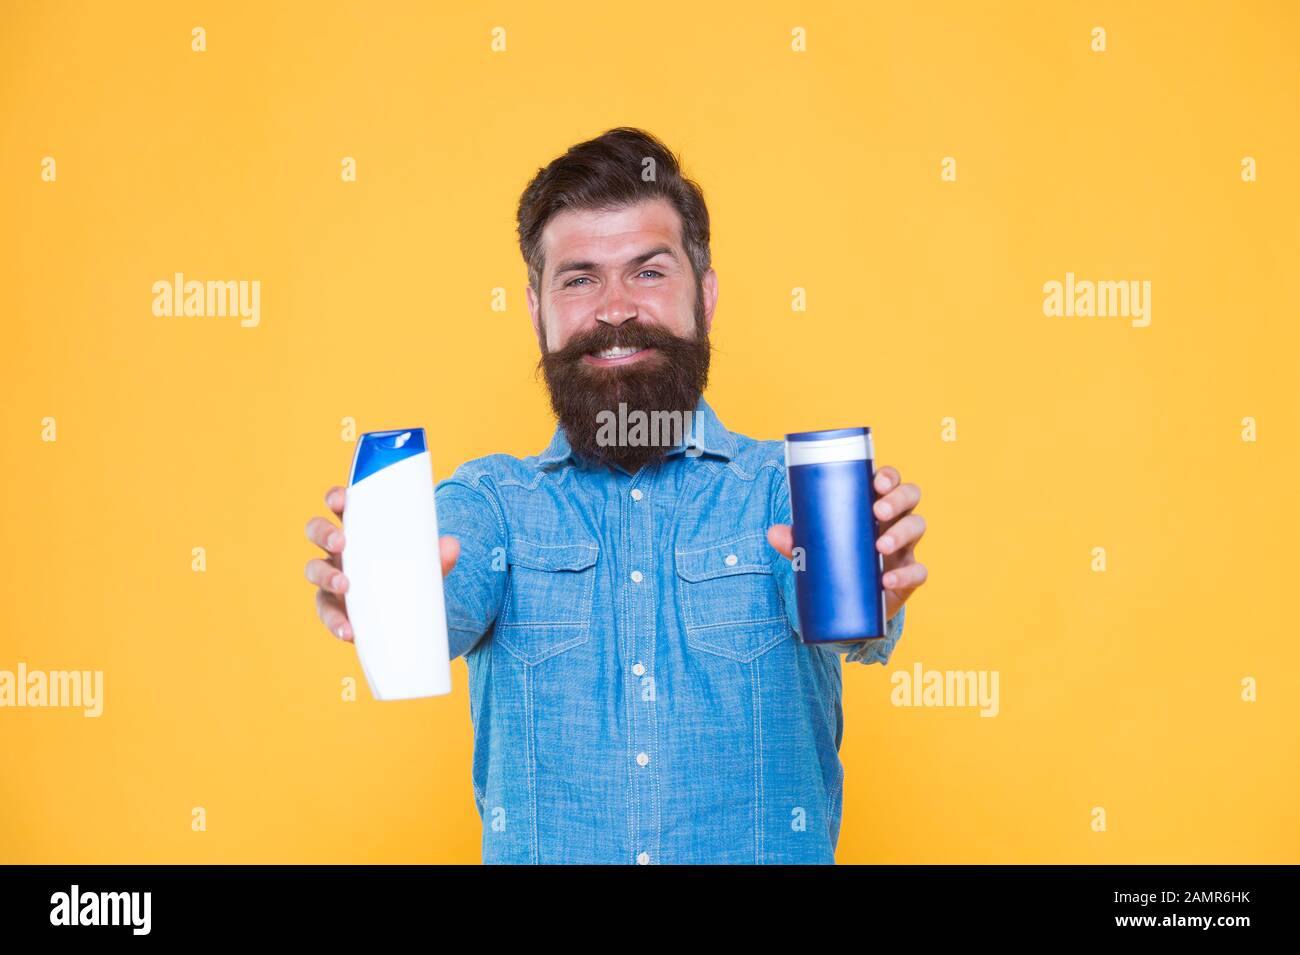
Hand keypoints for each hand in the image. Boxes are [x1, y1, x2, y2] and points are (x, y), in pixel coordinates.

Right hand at [305, 485, 460, 641]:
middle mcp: (339, 549)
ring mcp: (332, 576)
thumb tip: (452, 546)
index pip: (339, 505)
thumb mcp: (424, 562)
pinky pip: (326, 612)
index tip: (341, 500)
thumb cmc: (408, 571)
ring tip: (344, 585)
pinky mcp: (333, 606)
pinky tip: (348, 630)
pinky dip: (335, 621)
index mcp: (358, 527)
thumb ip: (438, 555)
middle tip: (341, 542)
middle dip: (324, 532)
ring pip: (314, 570)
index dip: (335, 498)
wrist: (408, 609)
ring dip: (325, 576)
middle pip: (316, 531)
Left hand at [766, 464, 927, 622]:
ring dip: (902, 533)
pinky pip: (918, 571)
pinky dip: (906, 574)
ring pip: (917, 527)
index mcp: (874, 504)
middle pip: (910, 497)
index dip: (889, 477)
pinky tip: (887, 580)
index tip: (877, 482)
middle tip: (878, 512)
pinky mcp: (908, 577)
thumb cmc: (835, 560)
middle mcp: (895, 520)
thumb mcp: (815, 548)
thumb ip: (796, 540)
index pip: (889, 481)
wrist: (848, 603)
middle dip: (898, 499)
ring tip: (881, 545)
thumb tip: (773, 533)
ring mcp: (905, 547)